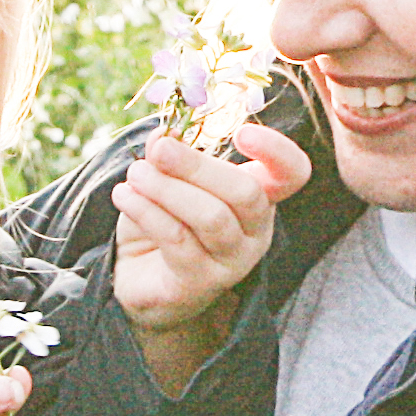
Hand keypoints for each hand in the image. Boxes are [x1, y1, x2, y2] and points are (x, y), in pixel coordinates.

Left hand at [112, 118, 307, 387]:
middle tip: (159, 150)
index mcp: (259, 196)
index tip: (242, 132)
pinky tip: (123, 196)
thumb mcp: (169, 179)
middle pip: (246, 193)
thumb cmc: (166, 221)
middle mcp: (256, 231)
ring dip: (168, 189)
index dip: (277, 150)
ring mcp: (233, 261)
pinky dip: (146, 211)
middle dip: (198, 165)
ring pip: (212, 218)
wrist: (141, 278)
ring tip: (135, 174)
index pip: (292, 173)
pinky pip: (177, 240)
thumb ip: (170, 154)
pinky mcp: (200, 283)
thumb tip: (163, 134)